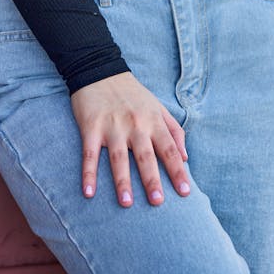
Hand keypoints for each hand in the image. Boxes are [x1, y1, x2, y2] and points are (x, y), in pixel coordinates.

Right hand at [70, 70, 189, 207]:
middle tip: (158, 202)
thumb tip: (186, 158)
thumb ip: (174, 130)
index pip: (169, 149)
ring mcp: (112, 126)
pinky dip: (88, 173)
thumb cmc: (133, 94)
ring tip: (127, 203)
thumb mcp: (158, 106)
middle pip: (145, 156)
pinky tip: (88, 192)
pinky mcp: (91, 127)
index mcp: (153, 120)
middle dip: (152, 179)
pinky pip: (90, 154)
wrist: (100, 70)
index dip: (178, 171)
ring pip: (119, 158)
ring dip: (122, 181)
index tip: (185, 193)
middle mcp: (135, 124)